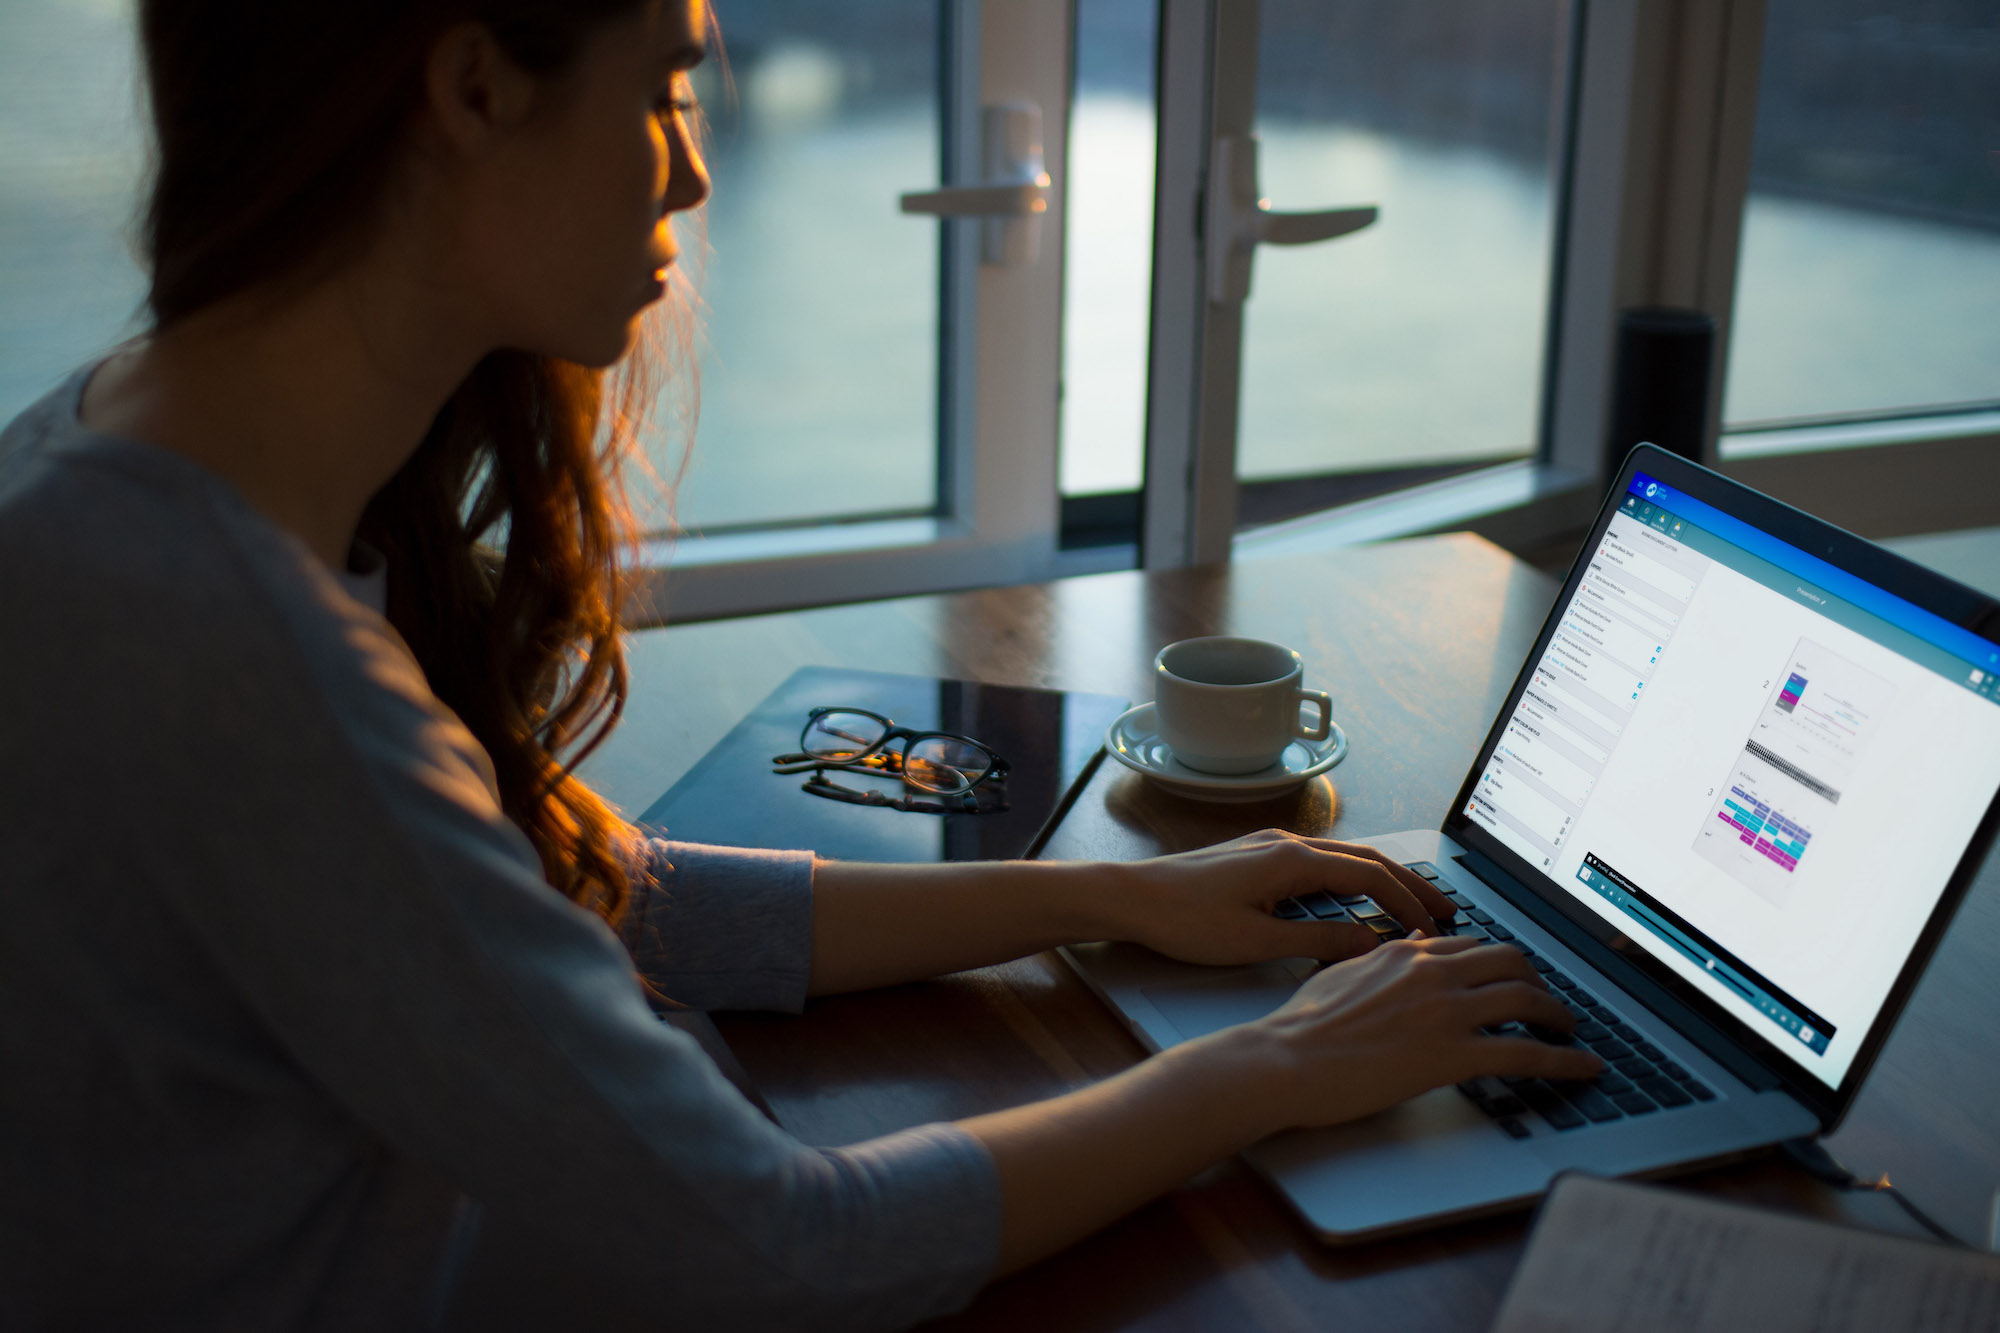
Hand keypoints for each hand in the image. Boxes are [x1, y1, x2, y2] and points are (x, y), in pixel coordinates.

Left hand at [1103, 830, 1458, 966]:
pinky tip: (1356, 899)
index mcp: (1292, 860)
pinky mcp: (1257, 856)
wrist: (1130, 896)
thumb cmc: (1184, 920)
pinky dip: (1351, 878)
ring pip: (1344, 857)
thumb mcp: (1255, 942)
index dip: (1408, 903)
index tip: (1435, 930)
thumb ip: (1317, 943)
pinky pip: (1320, 862)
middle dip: (1410, 884)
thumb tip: (1370, 945)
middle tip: (1447, 909)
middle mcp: (1287, 843)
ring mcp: (1271, 846)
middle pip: (1366, 859)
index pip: (1370, 876)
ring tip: (1412, 905)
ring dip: (1382, 879)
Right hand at [1238, 934, 1603, 1130]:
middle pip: (1510, 962)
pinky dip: (1566, 1061)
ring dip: (1558, 1015)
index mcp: (1405, 954)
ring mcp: (1446, 1012)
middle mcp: (1432, 973)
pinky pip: (1527, 1053)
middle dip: (1538, 980)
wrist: (1286, 1061)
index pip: (1471, 946)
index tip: (1511, 976)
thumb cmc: (1301, 1027)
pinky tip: (1585, 1068)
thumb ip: (1378, 961)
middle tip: (1547, 1001)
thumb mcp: (1340, 974)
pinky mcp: (1454, 1054)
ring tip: (1570, 1031)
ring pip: (1527, 999)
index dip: (1499, 962)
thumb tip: (1403, 948)